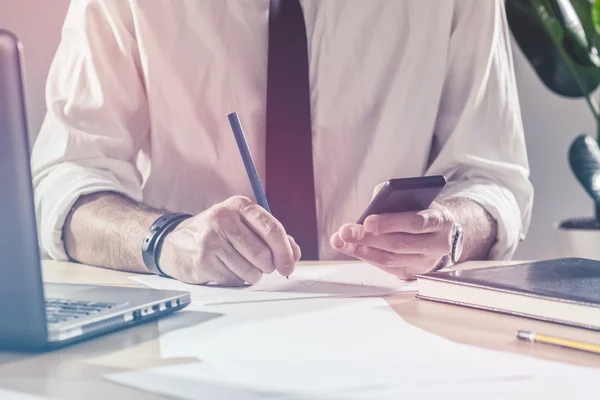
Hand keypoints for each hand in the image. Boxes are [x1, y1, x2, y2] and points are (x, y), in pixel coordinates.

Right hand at [158, 196, 300, 285]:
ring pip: (250, 271)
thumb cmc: (219, 233)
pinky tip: (225, 268)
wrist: (178, 242)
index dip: (285, 252)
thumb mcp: (245, 225)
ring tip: (241, 265)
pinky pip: (233, 280)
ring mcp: (210, 239)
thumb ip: (273, 236)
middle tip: (262, 266)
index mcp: (240, 206)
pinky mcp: (202, 260)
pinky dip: (234, 279)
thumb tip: (294, 253)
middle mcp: (223, 218)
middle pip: (263, 253)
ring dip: (251, 275)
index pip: (272, 229)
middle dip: (268, 266)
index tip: (289, 266)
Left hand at [330, 202, 454, 279]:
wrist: (439, 232)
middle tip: (345, 231)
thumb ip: (393, 198)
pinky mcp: (412, 272)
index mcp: (440, 221)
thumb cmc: (421, 210)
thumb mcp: (414, 199)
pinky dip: (366, 256)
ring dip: (362, 249)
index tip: (367, 221)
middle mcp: (436, 244)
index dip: (391, 222)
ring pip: (390, 259)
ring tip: (340, 240)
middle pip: (399, 244)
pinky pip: (386, 267)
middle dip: (369, 238)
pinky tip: (350, 247)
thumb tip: (370, 208)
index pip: (416, 222)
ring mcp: (425, 262)